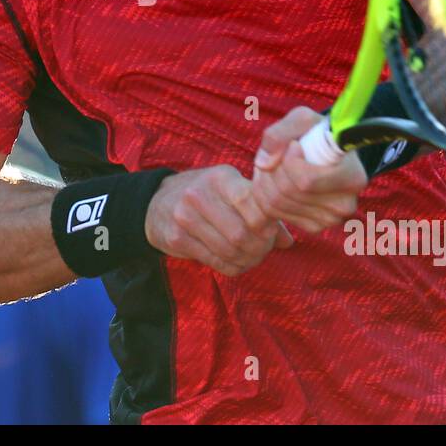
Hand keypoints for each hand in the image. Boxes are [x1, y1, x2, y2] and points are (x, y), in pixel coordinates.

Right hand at [145, 165, 293, 276]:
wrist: (157, 202)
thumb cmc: (206, 194)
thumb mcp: (231, 190)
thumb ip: (261, 211)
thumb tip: (288, 240)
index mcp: (220, 178)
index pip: (252, 203)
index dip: (268, 223)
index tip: (271, 231)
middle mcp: (199, 194)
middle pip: (242, 233)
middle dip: (260, 247)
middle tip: (264, 249)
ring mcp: (184, 217)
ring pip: (230, 250)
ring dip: (248, 259)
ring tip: (252, 257)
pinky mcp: (176, 238)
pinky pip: (215, 262)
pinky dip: (233, 267)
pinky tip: (237, 262)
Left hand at [253, 106, 367, 232]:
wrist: (325, 153)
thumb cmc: (317, 134)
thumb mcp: (302, 119)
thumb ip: (279, 133)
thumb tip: (264, 163)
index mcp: (352, 177)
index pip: (306, 181)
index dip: (289, 161)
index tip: (294, 144)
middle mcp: (345, 204)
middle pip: (287, 193)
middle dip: (272, 170)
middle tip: (279, 155)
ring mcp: (330, 219)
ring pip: (277, 204)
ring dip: (266, 181)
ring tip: (278, 166)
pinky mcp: (314, 226)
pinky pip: (276, 214)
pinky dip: (267, 196)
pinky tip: (278, 181)